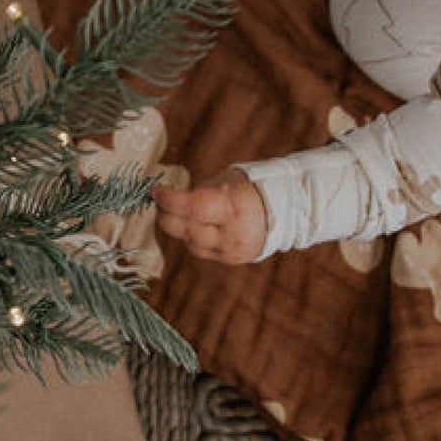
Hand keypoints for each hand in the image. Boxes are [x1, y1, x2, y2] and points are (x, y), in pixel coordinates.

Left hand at [153, 167, 268, 263]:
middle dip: (167, 215)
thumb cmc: (249, 188)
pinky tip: (194, 226)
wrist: (284, 211)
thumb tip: (169, 197)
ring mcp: (231, 249)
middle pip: (187, 229)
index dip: (170, 200)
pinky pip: (202, 251)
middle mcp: (231, 231)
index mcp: (232, 205)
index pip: (193, 207)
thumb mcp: (227, 180)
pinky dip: (193, 238)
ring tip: (175, 213)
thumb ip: (200, 191)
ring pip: (191, 243)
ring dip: (178, 228)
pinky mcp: (232, 259)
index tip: (156, 191)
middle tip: (160, 203)